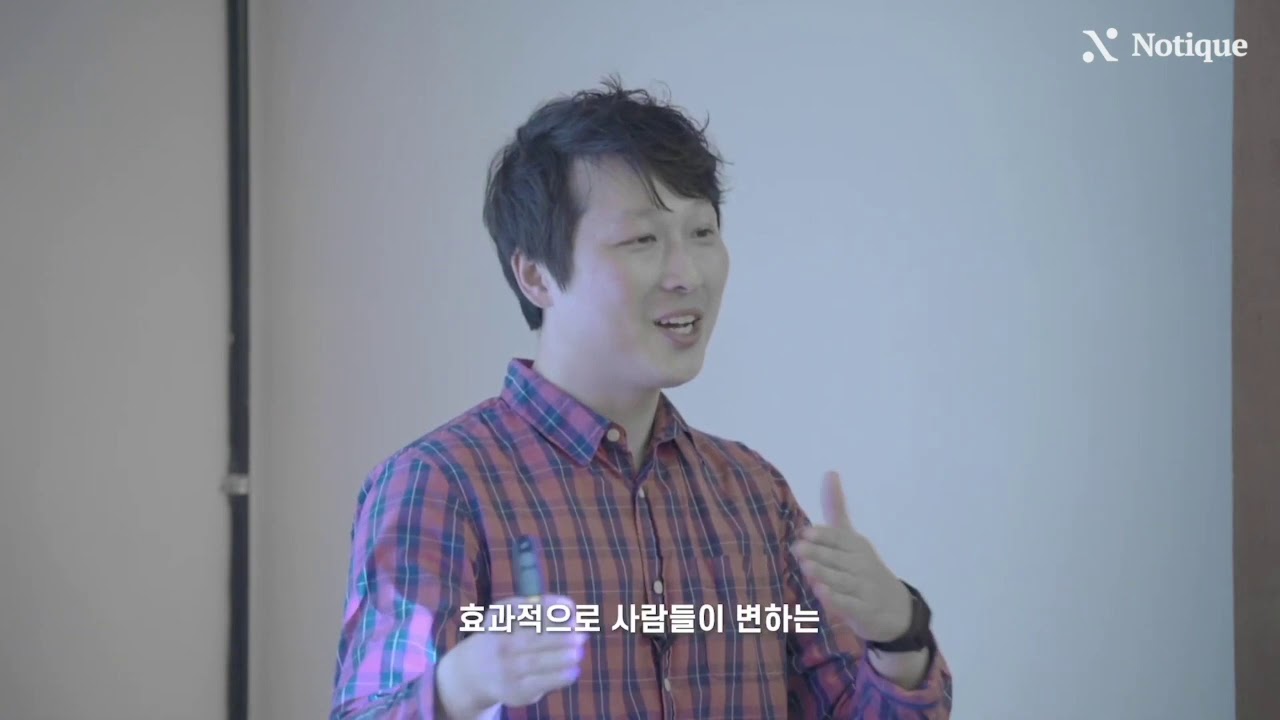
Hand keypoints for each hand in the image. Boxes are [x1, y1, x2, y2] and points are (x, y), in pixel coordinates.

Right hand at [436, 595, 586, 717]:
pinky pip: (536, 684)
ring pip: (533, 662)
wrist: (472, 673)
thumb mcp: (509, 616)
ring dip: (559, 657)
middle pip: (529, 638)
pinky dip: (557, 678)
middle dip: (557, 635)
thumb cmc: (504, 637)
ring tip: (579, 652)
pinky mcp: (513, 690)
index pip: (522, 611)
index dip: (548, 609)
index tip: (570, 608)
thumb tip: (571, 608)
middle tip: (580, 631)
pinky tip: (573, 671)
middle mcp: (500, 644)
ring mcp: (505, 668)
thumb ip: (539, 608)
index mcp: (499, 621)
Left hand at [791, 471, 912, 642]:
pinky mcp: (864, 611)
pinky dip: (837, 601)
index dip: (823, 536)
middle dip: (818, 554)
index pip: (839, 538)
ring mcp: (865, 588)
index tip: (805, 532)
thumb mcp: (851, 537)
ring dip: (825, 575)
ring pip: (842, 581)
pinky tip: (822, 595)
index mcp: (856, 545)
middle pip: (837, 559)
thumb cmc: (863, 567)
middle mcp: (862, 564)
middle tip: (797, 548)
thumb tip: (830, 472)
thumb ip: (836, 508)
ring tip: (807, 568)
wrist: (895, 608)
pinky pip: (850, 605)